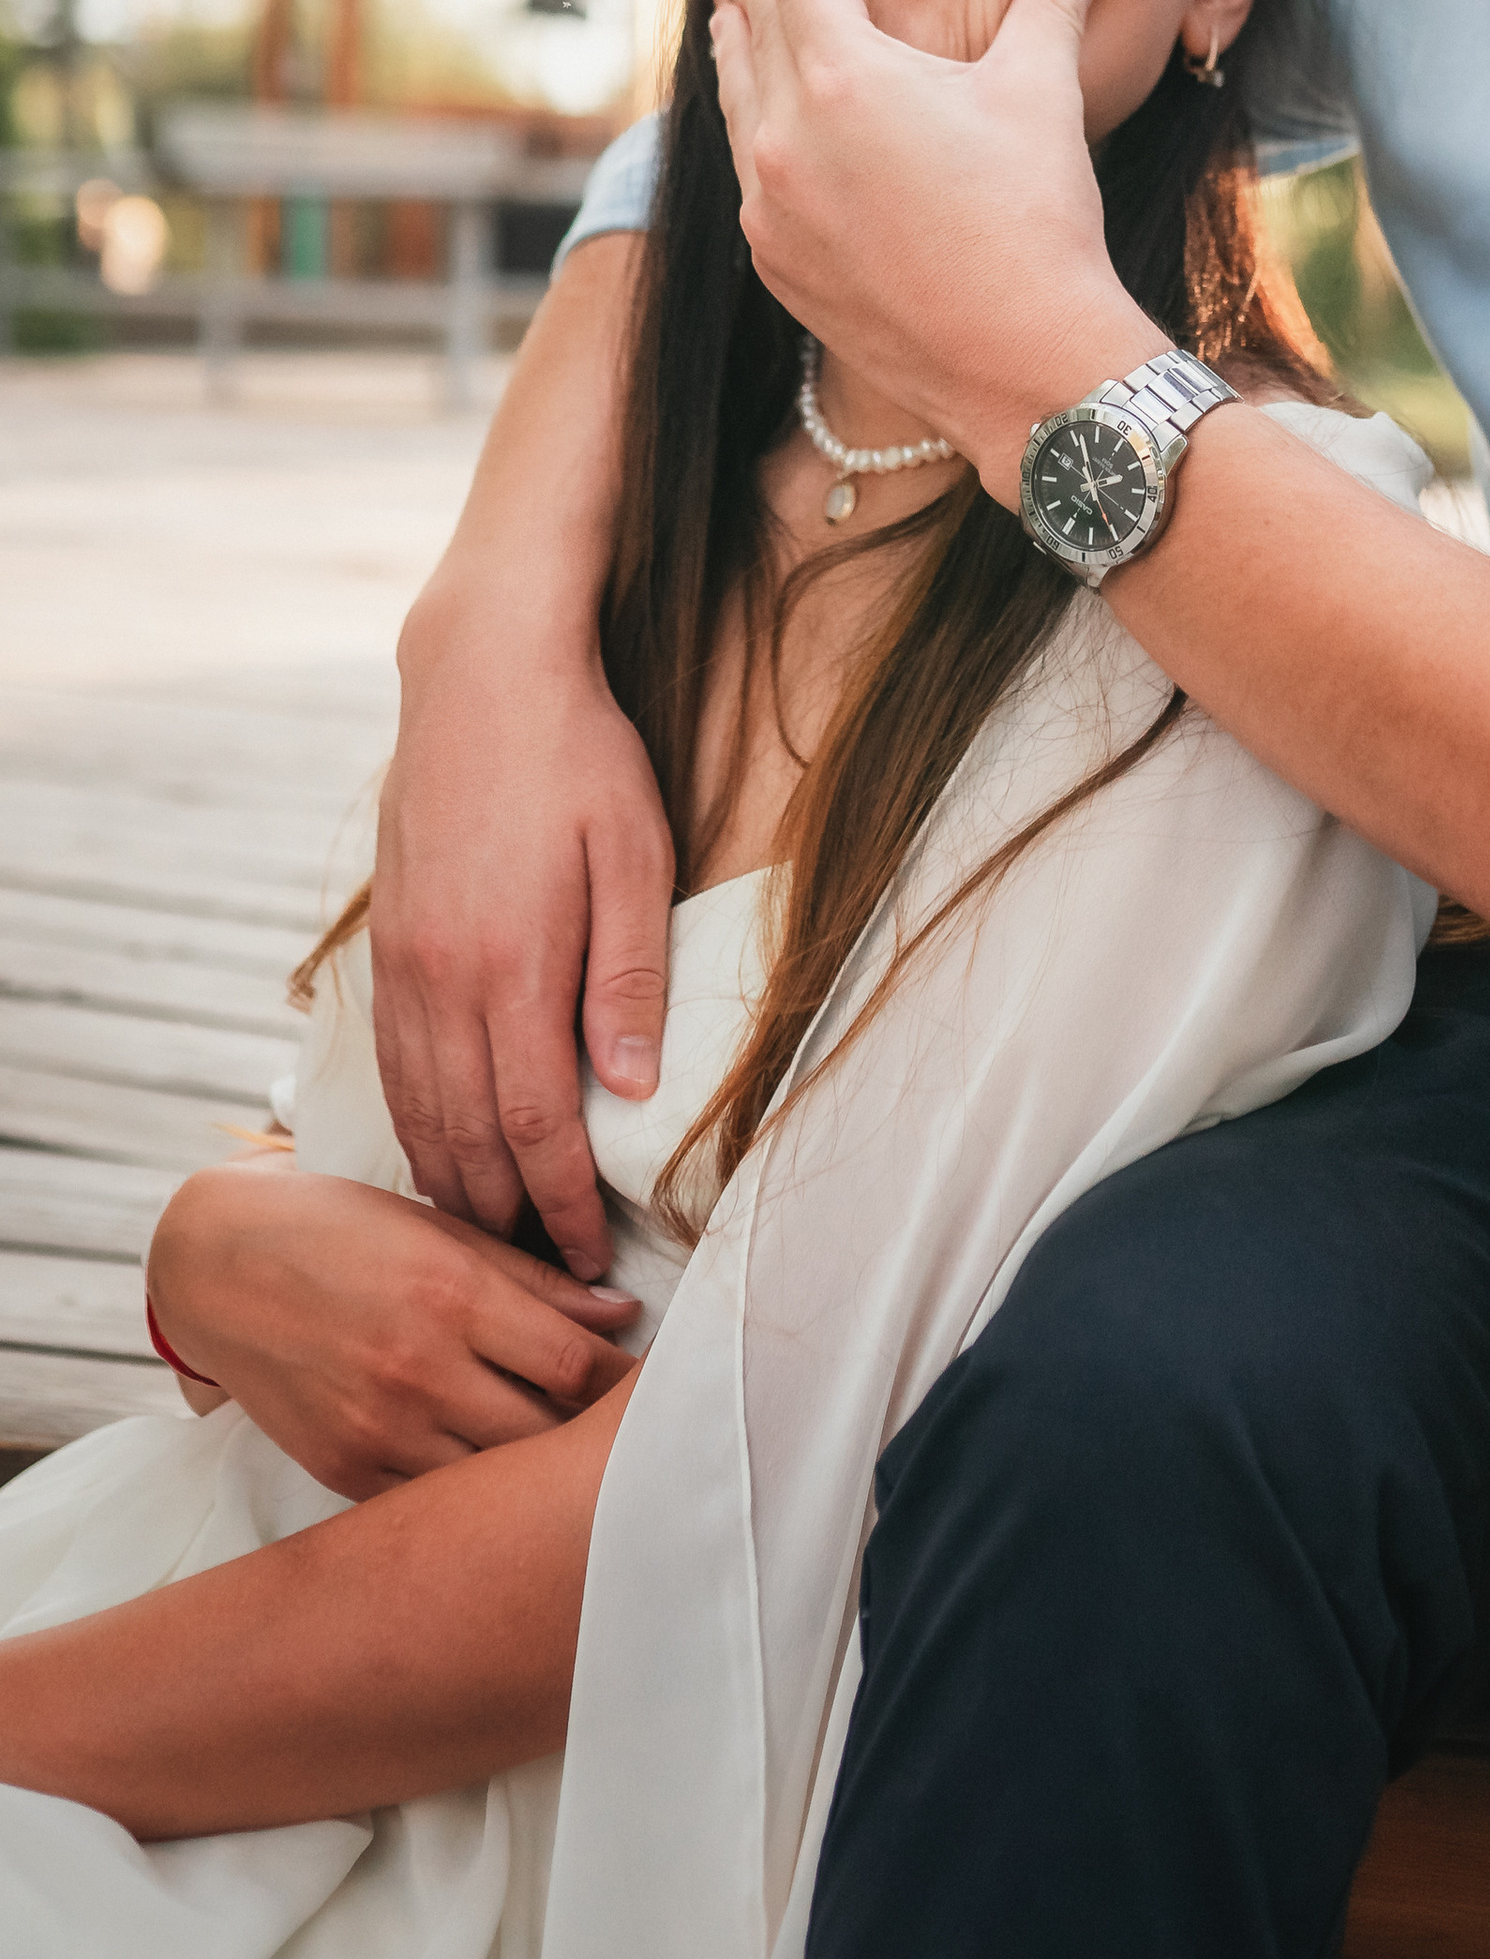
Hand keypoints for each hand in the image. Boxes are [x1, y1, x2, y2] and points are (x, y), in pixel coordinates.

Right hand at [146, 1163, 642, 1504]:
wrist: (216, 1266)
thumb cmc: (340, 1231)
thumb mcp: (441, 1228)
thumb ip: (534, 1277)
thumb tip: (622, 1312)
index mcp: (454, 1295)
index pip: (579, 1363)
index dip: (633, 1382)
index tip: (664, 1385)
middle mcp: (418, 1369)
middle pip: (547, 1434)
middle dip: (600, 1439)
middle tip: (637, 1437)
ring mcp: (376, 1428)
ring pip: (495, 1482)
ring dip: (540, 1478)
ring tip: (580, 1470)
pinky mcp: (341, 1470)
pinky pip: (432, 1505)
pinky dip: (472, 1498)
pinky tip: (499, 1485)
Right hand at [373, 550, 674, 1284]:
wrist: (480, 676)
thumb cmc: (579, 757)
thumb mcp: (636, 857)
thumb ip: (628, 980)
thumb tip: (634, 1091)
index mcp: (516, 967)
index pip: (539, 1127)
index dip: (565, 1205)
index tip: (593, 1260)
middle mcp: (446, 980)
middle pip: (470, 1139)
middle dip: (508, 1221)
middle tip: (544, 1282)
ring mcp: (405, 965)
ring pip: (420, 1111)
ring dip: (455, 1186)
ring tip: (494, 1243)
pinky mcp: (386, 945)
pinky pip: (394, 1065)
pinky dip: (415, 1127)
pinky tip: (439, 1155)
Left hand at [713, 0, 1153, 482]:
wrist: (1018, 358)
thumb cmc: (1035, 216)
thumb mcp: (1042, 91)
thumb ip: (1053, 1)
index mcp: (843, 75)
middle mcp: (785, 135)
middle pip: (752, 28)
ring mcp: (770, 205)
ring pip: (738, 105)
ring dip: (739, 50)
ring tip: (736, 17)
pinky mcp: (775, 262)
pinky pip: (751, 180)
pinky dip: (756, 136)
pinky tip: (770, 131)